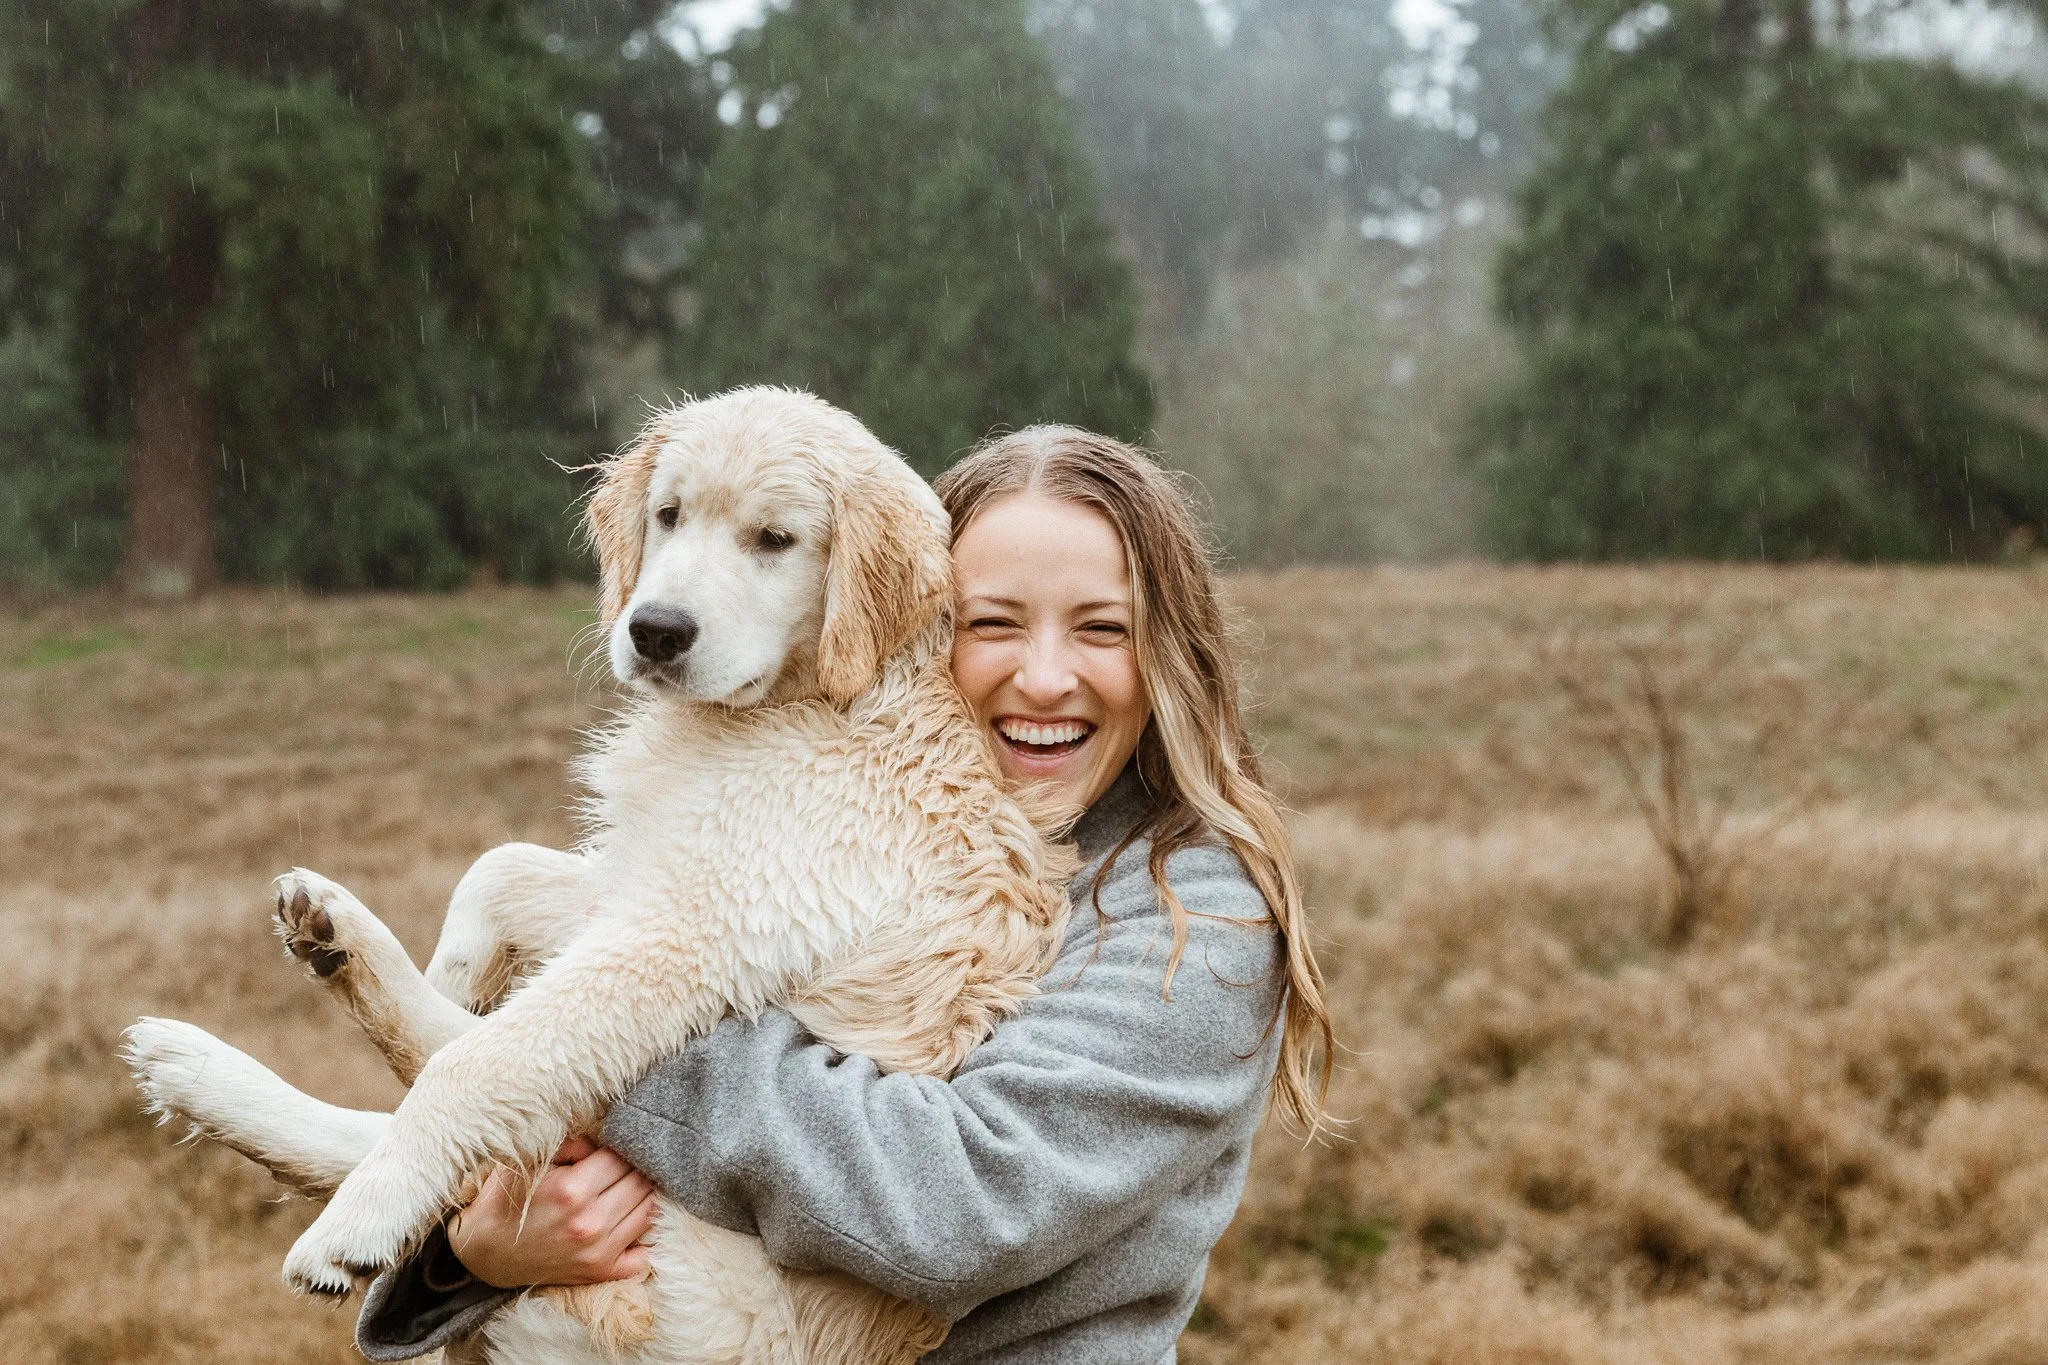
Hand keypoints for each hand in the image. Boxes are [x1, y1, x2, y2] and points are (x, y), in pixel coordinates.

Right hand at [446, 1137, 657, 1288]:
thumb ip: (571, 1144)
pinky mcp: (600, 1273)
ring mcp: (598, 1252)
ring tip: (626, 1187)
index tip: (609, 1150)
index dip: (617, 1148)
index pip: (621, 1158)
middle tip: (621, 1166)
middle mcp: (591, 1223)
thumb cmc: (506, 1200)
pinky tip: (632, 1221)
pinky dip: (645, 1237)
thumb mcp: (530, 1161)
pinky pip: (644, 1255)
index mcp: (573, 1190)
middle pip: (640, 1182)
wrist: (483, 1251)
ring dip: (643, 1195)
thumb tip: (602, 1141)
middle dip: (634, 1169)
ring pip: (649, 1211)